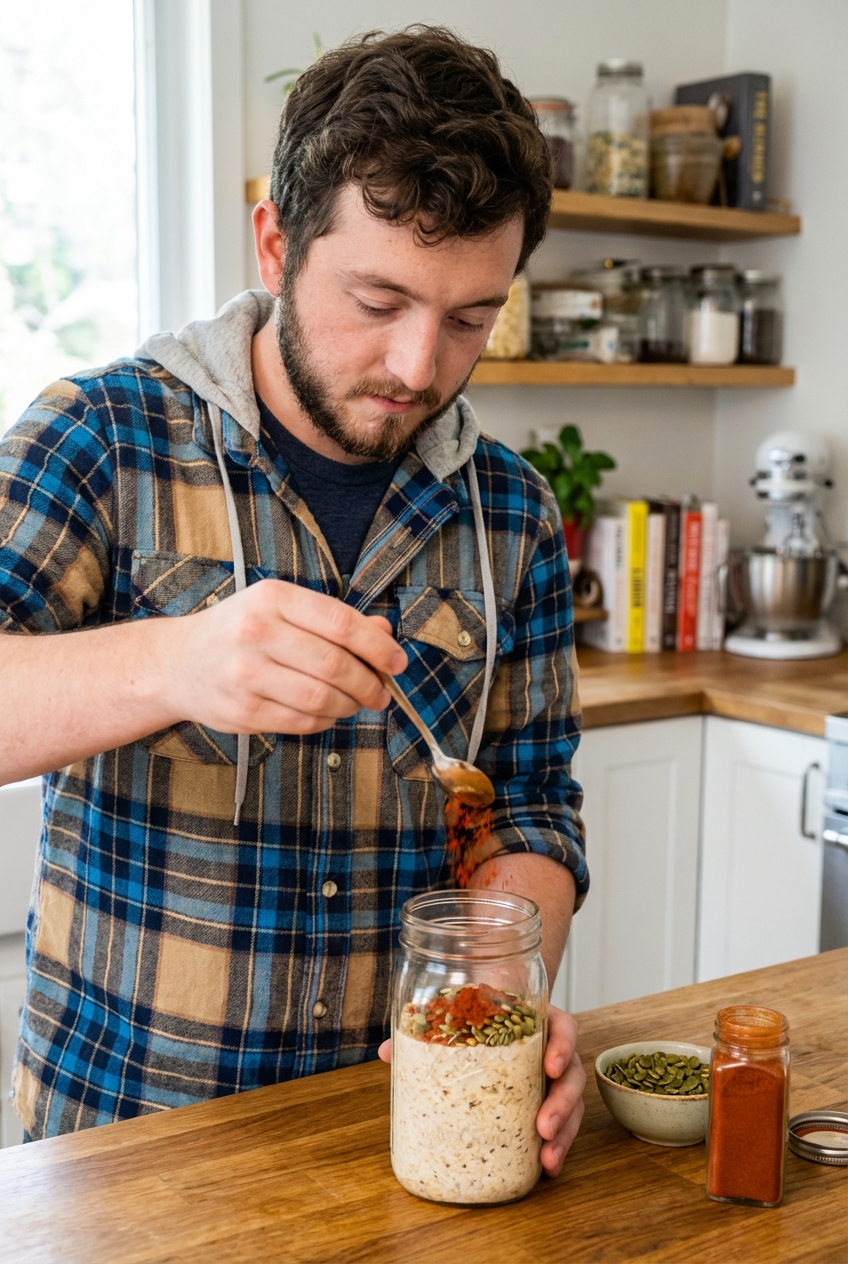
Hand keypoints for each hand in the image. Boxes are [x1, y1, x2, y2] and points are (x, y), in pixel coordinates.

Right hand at [170, 579, 406, 734]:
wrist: (177, 663)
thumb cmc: (240, 632)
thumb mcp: (283, 610)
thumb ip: (334, 620)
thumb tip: (385, 635)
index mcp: (273, 598)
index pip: (342, 624)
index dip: (378, 647)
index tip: (397, 663)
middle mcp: (256, 632)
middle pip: (335, 665)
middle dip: (370, 683)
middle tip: (382, 693)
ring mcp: (245, 674)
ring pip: (321, 698)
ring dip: (350, 706)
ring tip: (356, 704)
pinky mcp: (241, 711)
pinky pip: (301, 721)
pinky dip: (324, 721)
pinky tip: (327, 713)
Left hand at [378, 1003, 585, 1177]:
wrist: (491, 1019)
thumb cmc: (478, 1020)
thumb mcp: (460, 1019)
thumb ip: (429, 1031)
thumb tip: (387, 1052)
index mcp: (536, 1022)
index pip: (563, 1028)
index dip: (562, 1045)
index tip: (549, 1065)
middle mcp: (551, 1051)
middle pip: (571, 1074)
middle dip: (561, 1103)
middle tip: (543, 1126)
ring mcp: (552, 1081)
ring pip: (572, 1106)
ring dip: (564, 1133)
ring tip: (547, 1158)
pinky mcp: (548, 1106)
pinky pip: (563, 1127)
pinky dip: (557, 1147)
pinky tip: (547, 1167)